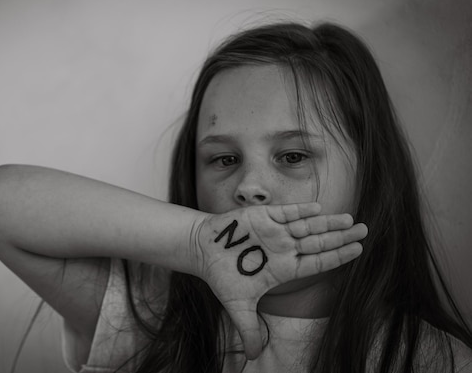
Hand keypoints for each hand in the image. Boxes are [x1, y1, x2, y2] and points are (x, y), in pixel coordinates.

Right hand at [190, 202, 366, 359]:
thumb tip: (252, 357)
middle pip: (319, 242)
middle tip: (365, 230)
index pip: (318, 262)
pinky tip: (319, 209)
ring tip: (350, 219)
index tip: (358, 250)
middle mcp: (284, 248)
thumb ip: (248, 329)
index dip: (338, 256)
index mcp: (284, 268)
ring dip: (328, 223)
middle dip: (341, 237)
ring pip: (308, 226)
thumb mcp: (237, 305)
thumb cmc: (221, 275)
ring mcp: (276, 231)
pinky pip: (287, 212)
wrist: (202, 250)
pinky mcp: (263, 216)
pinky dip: (302, 210)